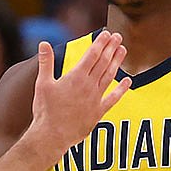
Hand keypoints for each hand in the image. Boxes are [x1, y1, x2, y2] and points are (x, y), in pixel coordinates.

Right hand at [27, 33, 130, 154]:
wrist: (52, 136)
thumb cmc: (45, 110)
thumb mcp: (42, 83)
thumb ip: (46, 62)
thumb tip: (44, 43)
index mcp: (75, 77)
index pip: (92, 55)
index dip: (100, 43)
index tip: (107, 34)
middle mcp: (88, 86)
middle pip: (103, 62)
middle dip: (111, 48)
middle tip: (118, 37)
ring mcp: (95, 99)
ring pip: (109, 76)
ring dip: (117, 62)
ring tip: (123, 50)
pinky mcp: (98, 112)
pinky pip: (113, 98)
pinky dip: (121, 89)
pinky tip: (128, 81)